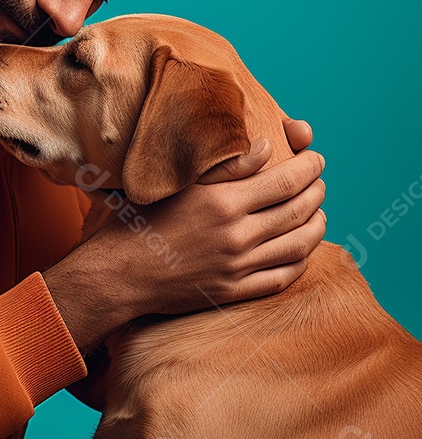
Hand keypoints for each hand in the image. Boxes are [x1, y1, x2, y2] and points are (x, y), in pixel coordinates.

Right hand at [90, 124, 325, 322]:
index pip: (286, 182)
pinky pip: (283, 277)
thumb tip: (266, 147)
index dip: (309, 168)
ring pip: (298, 246)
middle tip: (319, 180)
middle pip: (297, 211)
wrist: (118, 273)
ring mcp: (237, 267)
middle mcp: (235, 236)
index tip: (315, 158)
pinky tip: (303, 248)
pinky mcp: (232, 291)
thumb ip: (226, 165)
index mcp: (222, 202)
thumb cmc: (140, 220)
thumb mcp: (178, 183)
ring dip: (316, 225)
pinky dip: (302, 260)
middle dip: (317, 192)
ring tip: (318, 211)